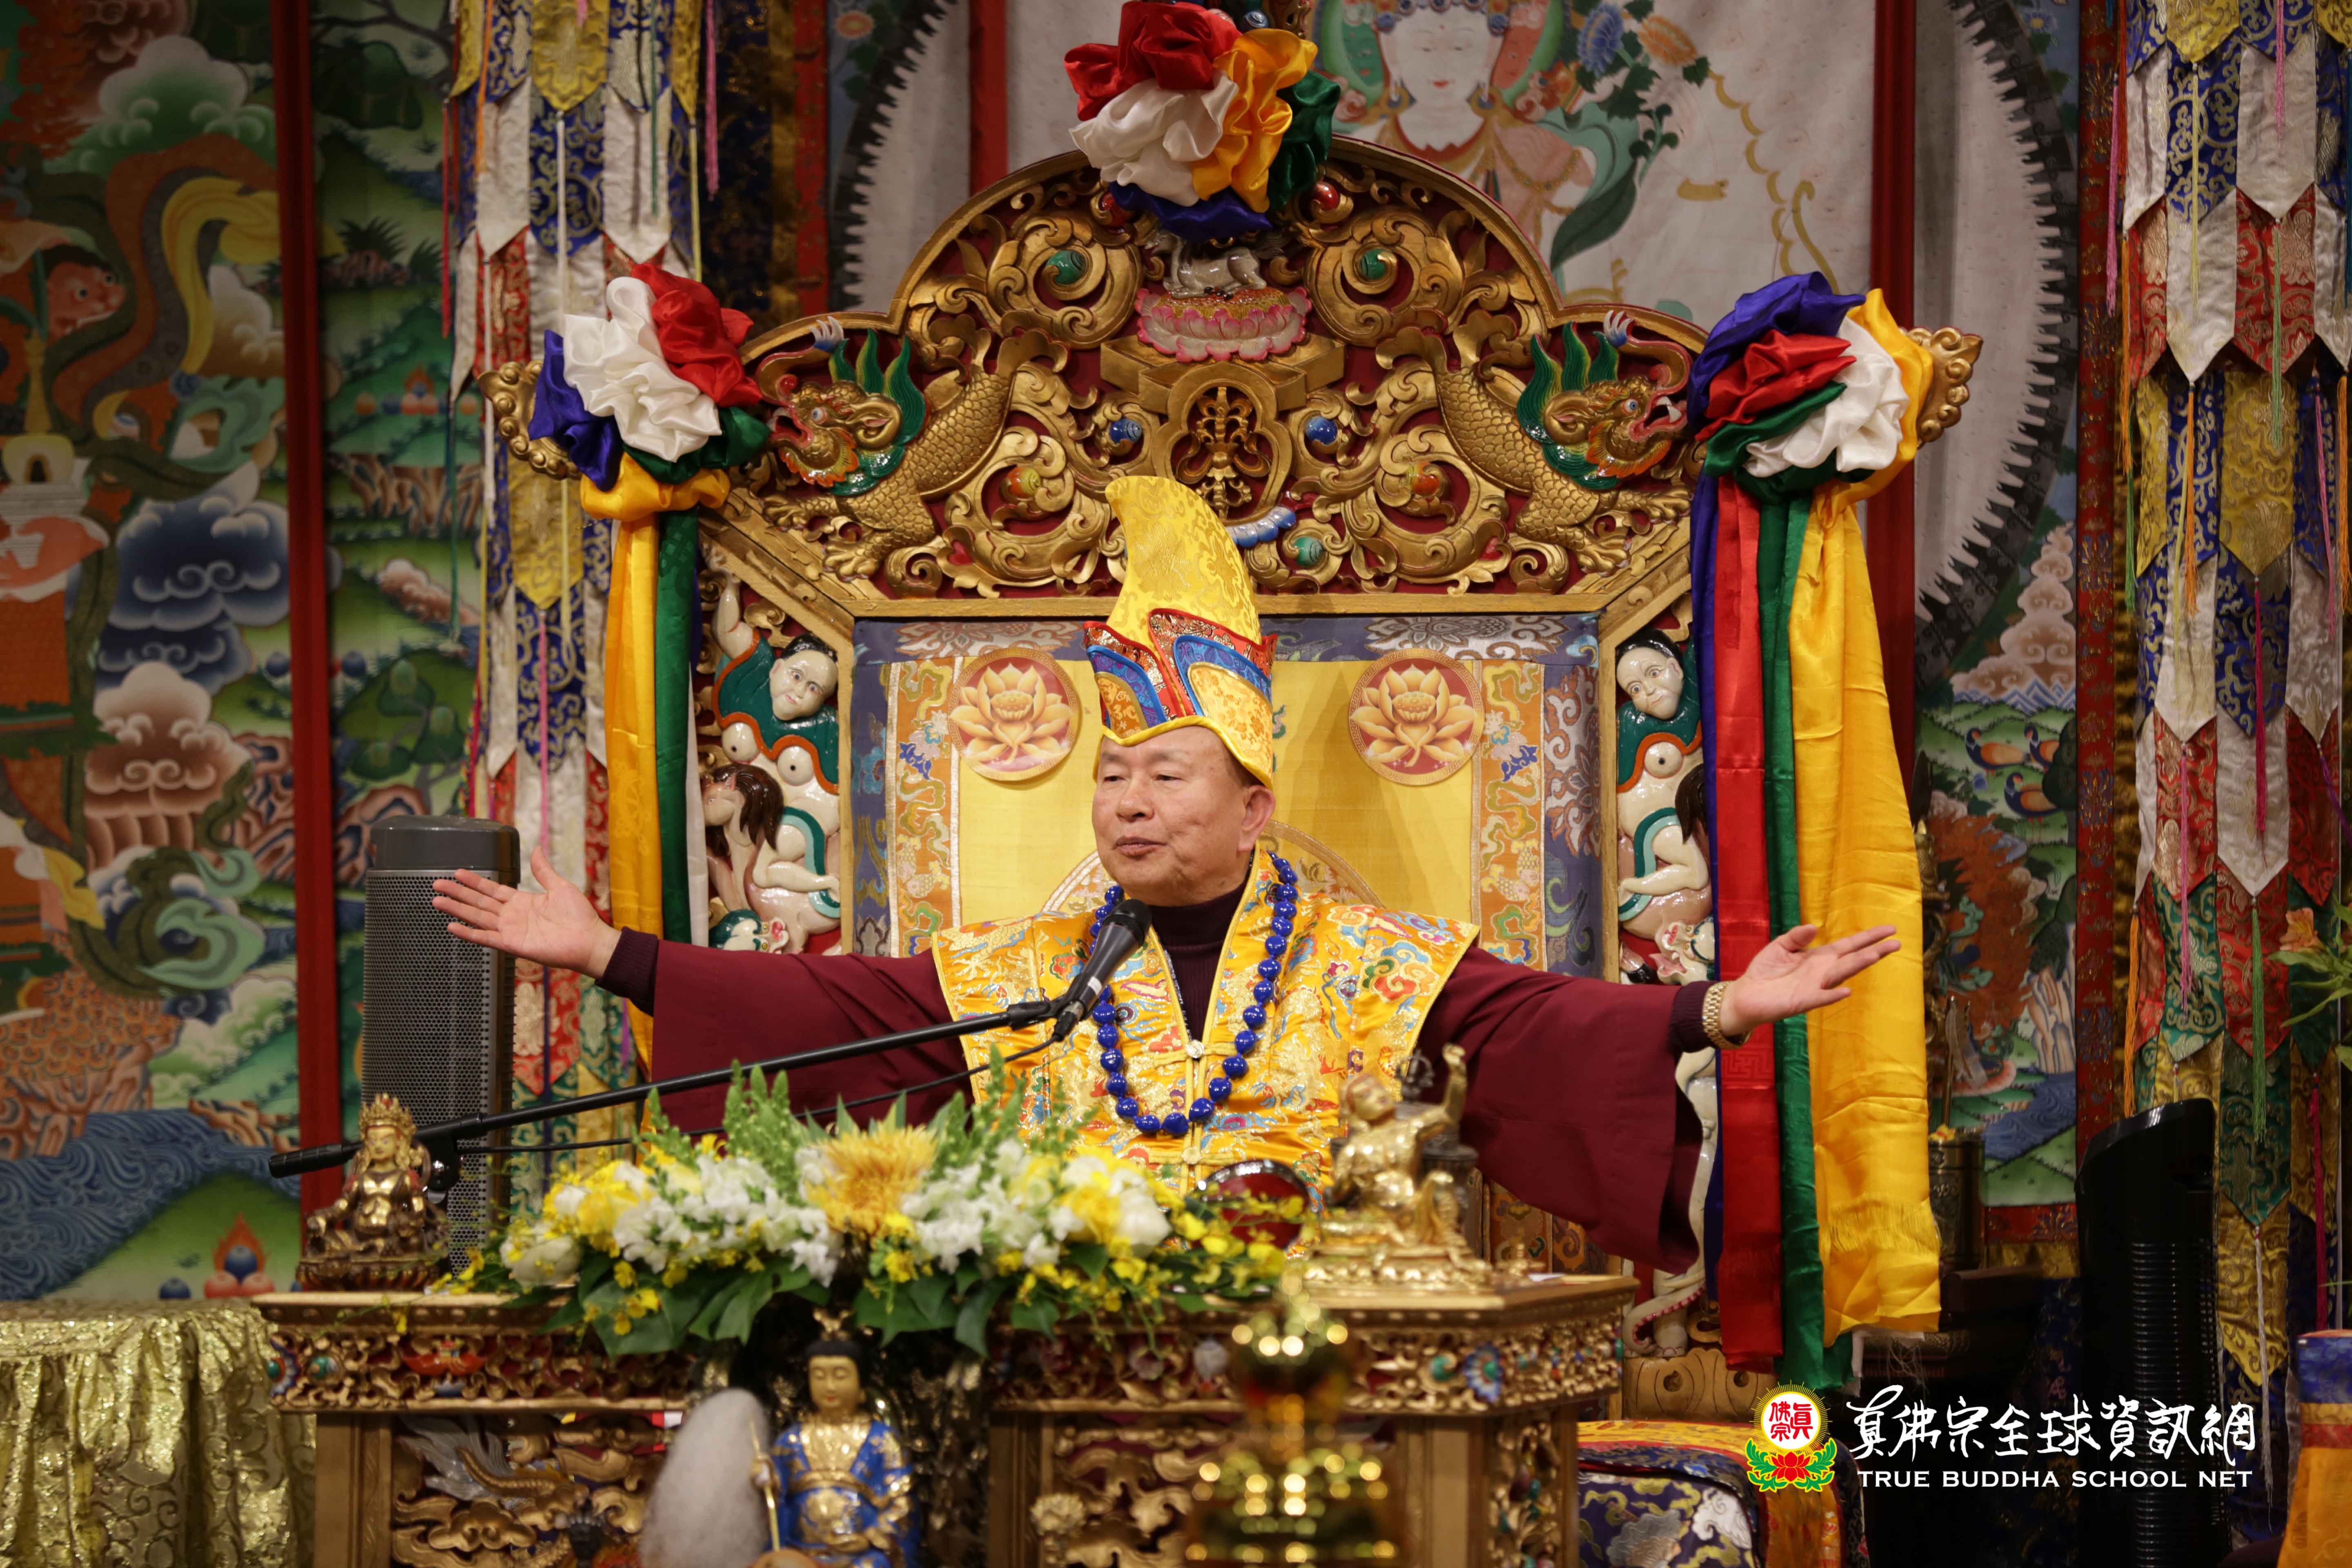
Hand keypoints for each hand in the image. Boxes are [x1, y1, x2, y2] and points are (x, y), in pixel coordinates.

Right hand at [432, 846, 620, 977]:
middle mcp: (512, 915)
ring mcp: (510, 930)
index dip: (474, 881)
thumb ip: (543, 870)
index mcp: (522, 901)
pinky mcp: (512, 944)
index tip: (457, 872)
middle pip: (478, 901)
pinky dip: (469, 933)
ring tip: (437, 900)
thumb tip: (537, 849)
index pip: (492, 889)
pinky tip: (452, 926)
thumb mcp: (560, 886)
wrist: (589, 940)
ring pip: (477, 917)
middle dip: (458, 893)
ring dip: (457, 909)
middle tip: (437, 884)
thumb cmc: (579, 916)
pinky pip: (486, 937)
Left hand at [1718, 924, 1900, 1038]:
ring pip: (1841, 975)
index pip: (1849, 945)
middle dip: (1874, 951)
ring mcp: (1815, 987)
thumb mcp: (1780, 946)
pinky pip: (1820, 998)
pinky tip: (1846, 990)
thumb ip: (1796, 937)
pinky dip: (1832, 994)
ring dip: (1858, 965)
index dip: (1868, 938)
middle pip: (1853, 959)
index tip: (1890, 930)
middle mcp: (1822, 972)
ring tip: (1877, 955)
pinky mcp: (1802, 1001)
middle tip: (1897, 943)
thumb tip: (1814, 927)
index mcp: (1819, 958)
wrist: (1746, 995)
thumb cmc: (1765, 971)